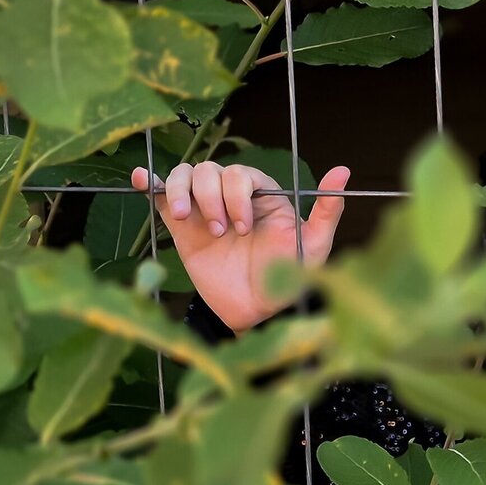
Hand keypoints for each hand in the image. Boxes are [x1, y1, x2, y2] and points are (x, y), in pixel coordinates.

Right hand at [130, 159, 351, 331]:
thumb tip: (343, 171)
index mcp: (263, 194)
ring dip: (183, 191)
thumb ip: (327, 211)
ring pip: (186, 176)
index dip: (237, 196)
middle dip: (213, 198)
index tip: (243, 228)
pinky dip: (152, 182)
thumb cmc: (288, 278)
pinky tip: (141, 179)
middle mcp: (232, 196)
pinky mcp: (181, 227)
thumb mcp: (314, 246)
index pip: (241, 175)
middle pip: (211, 170)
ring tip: (188, 219)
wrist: (256, 313)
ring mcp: (205, 209)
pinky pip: (162, 196)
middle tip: (223, 233)